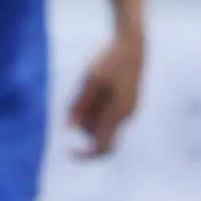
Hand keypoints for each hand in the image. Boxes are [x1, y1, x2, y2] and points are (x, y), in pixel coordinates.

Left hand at [67, 29, 145, 158]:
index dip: (86, 155)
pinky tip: (92, 87)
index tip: (69, 153)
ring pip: (102, 124)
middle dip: (82, 125)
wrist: (131, 46)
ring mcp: (128, 110)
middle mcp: (125, 115)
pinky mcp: (126, 103)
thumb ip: (80, 104)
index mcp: (117, 113)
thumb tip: (69, 127)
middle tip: (75, 100)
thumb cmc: (108, 61)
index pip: (102, 146)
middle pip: (98, 134)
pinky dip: (95, 109)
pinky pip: (107, 115)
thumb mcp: (89, 80)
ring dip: (88, 115)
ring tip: (85, 88)